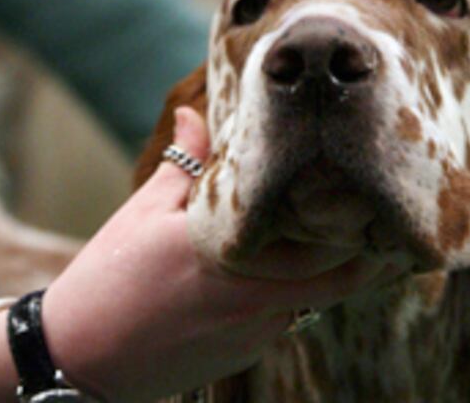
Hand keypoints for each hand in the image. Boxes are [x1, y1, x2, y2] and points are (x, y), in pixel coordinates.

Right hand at [40, 109, 393, 402]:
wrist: (80, 360)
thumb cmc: (109, 276)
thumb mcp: (145, 209)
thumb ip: (185, 159)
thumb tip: (196, 109)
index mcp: (231, 248)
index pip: (315, 233)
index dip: (354, 213)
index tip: (375, 185)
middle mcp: (253, 294)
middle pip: (339, 274)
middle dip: (368, 247)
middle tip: (389, 214)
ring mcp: (253, 330)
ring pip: (317, 299)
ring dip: (336, 271)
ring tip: (362, 237)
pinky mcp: (245, 355)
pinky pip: (288, 318)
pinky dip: (301, 294)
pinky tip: (300, 271)